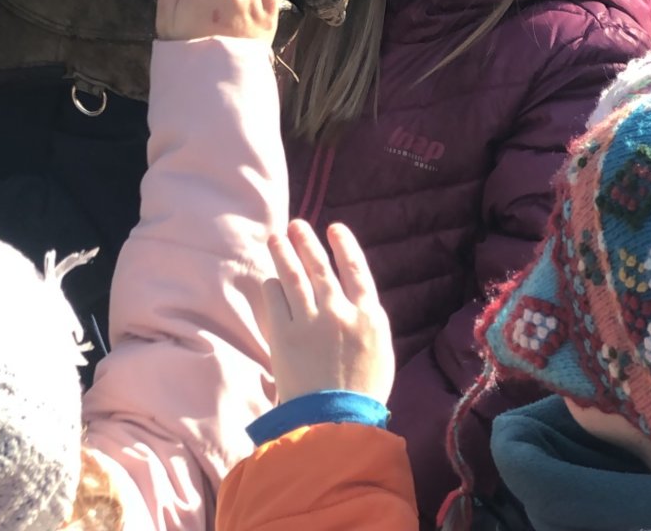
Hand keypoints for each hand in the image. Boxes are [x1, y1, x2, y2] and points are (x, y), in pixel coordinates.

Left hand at [263, 219, 393, 406]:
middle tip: (296, 226)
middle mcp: (339, 312)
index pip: (356, 268)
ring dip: (284, 252)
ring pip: (293, 274)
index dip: (345, 245)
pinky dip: (273, 285)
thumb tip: (354, 295)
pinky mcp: (284, 333)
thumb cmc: (361, 393)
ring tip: (277, 239)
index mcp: (368, 317)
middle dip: (306, 241)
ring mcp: (310, 321)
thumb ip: (366, 320)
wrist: (336, 424)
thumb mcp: (379, 352)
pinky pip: (275, 297)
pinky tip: (271, 280)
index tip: (335, 228)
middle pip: (319, 265)